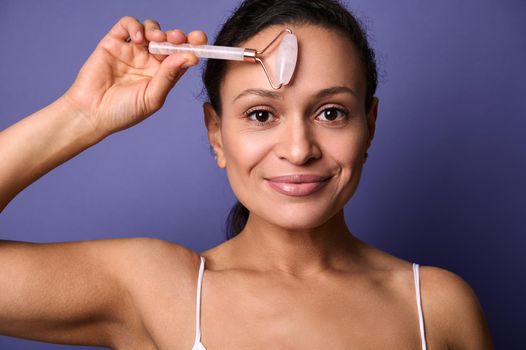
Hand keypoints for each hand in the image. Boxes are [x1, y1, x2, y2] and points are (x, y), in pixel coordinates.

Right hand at [63, 16, 206, 138]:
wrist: (92, 113)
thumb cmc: (123, 112)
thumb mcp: (152, 97)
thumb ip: (169, 76)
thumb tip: (190, 56)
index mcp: (163, 74)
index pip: (182, 55)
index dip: (192, 46)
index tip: (200, 40)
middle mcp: (149, 60)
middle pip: (169, 40)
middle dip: (178, 36)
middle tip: (180, 38)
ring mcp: (132, 51)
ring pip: (151, 29)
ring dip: (157, 30)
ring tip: (156, 39)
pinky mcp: (113, 43)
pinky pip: (127, 25)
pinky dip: (135, 25)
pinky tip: (138, 38)